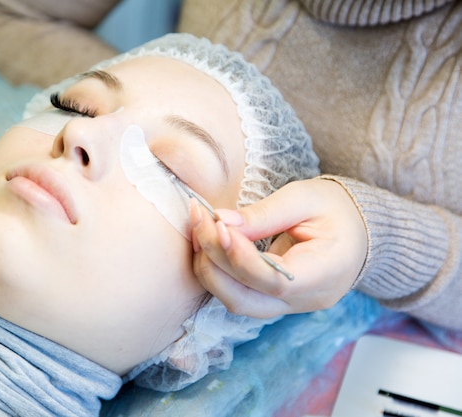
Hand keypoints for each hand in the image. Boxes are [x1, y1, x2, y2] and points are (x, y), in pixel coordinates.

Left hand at [190, 178, 367, 317]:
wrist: (360, 231)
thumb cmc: (337, 210)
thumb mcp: (306, 198)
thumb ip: (264, 213)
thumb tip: (221, 221)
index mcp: (326, 274)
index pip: (274, 281)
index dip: (238, 257)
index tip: (216, 225)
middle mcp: (305, 300)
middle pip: (245, 299)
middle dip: (214, 261)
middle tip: (198, 219)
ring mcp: (289, 306)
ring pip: (236, 302)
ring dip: (209, 268)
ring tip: (199, 229)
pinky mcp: (274, 301)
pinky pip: (238, 295)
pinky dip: (218, 272)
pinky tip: (208, 244)